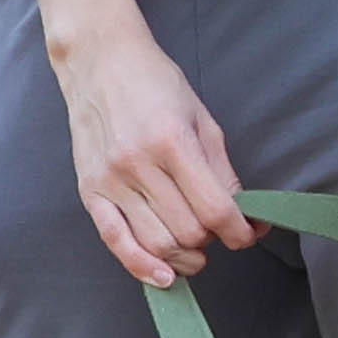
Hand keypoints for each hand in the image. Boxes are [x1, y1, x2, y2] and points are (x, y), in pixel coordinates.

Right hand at [55, 19, 255, 284]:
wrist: (99, 61)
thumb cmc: (155, 84)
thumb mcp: (202, 118)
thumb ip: (222, 170)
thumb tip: (244, 215)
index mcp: (172, 142)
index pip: (215, 209)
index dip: (240, 232)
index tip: (248, 234)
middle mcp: (138, 164)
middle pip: (188, 232)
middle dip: (211, 240)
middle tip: (217, 230)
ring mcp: (110, 180)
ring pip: (157, 243)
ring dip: (184, 257)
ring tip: (195, 250)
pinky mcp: (89, 190)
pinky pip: (115, 241)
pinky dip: (141, 266)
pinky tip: (164, 276)